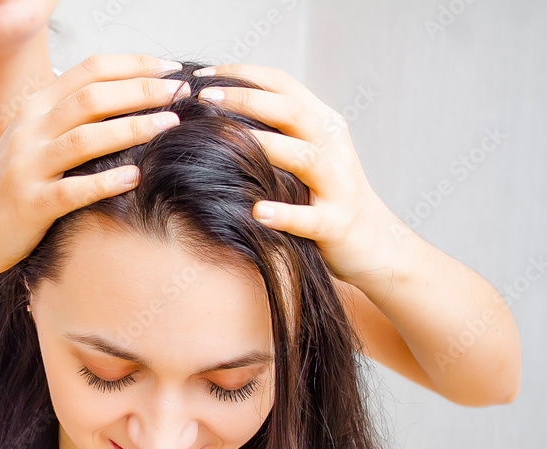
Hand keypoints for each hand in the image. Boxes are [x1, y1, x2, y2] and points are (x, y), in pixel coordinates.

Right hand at [0, 54, 190, 275]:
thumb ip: (70, 117)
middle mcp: (31, 130)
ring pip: (85, 138)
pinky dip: (105, 182)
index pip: (90, 70)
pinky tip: (135, 178)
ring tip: (170, 125)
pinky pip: (72, 190)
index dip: (134, 65)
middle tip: (181, 93)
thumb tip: (126, 98)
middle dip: (142, 91)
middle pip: (92, 97)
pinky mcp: (31, 204)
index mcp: (36, 107)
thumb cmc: (10, 184)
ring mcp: (29, 166)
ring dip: (132, 128)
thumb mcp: (35, 139)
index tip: (171, 70)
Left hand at [194, 63, 405, 284]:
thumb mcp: (305, 154)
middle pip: (293, 112)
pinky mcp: (336, 224)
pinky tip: (258, 212)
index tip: (203, 75)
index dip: (244, 75)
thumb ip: (274, 132)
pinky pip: (309, 218)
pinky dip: (284, 215)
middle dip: (247, 100)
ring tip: (223, 141)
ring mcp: (338, 185)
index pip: (284, 86)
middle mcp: (333, 148)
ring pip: (304, 157)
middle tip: (205, 97)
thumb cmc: (324, 196)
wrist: (374, 243)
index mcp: (323, 125)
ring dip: (264, 147)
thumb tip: (216, 112)